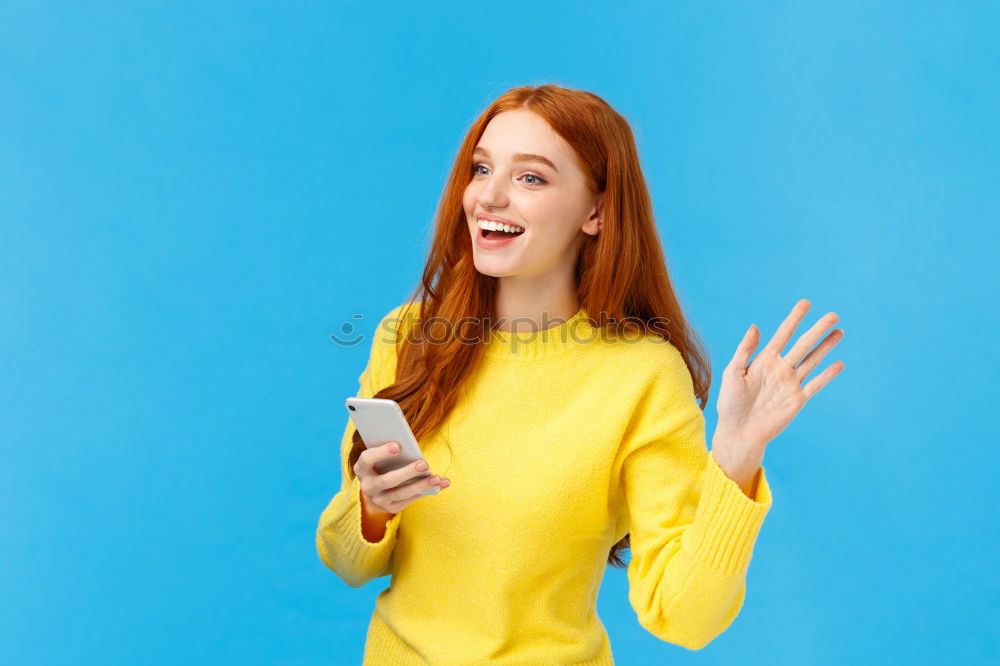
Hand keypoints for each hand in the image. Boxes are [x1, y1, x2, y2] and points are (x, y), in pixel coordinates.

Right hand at [353, 441, 449, 515]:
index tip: (398, 445)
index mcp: (361, 468)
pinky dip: (427, 491)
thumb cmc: (380, 466)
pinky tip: (441, 483)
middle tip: (424, 464)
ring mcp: (379, 499)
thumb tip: (410, 444)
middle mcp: (368, 486)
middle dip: (407, 472)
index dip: (381, 452)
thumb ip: (389, 451)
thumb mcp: (379, 458)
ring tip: (436, 478)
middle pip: (387, 480)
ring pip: (401, 493)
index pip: (367, 459)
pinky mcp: (392, 508)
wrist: (374, 492)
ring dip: (421, 485)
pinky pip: (411, 499)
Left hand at [713, 299, 844, 483]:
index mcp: (764, 360)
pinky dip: (827, 375)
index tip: (806, 303)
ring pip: (812, 361)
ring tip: (839, 332)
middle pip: (803, 344)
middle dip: (817, 329)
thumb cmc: (730, 403)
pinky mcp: (797, 400)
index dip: (794, 319)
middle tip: (833, 315)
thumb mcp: (732, 373)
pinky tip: (839, 364)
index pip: (783, 334)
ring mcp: (790, 384)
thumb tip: (755, 326)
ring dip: (826, 347)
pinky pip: (815, 384)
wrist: (738, 432)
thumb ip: (744, 350)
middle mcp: (780, 368)